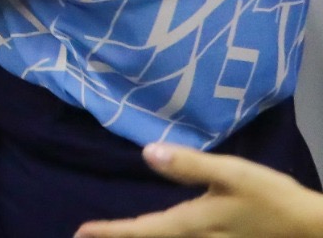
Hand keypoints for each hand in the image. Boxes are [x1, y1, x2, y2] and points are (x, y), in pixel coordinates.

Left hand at [75, 143, 322, 236]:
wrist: (310, 228)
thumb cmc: (270, 197)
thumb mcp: (231, 174)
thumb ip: (189, 165)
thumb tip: (147, 153)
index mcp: (193, 225)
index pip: (144, 230)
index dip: (112, 232)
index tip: (82, 232)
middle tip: (87, 236)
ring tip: (113, 236)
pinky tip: (160, 235)